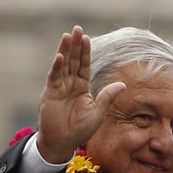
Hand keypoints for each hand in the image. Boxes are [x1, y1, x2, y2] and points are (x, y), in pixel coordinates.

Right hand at [36, 26, 125, 162]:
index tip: (86, 37)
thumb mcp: (98, 112)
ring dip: (65, 51)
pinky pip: (54, 77)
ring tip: (68, 36)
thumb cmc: (80, 130)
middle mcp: (70, 84)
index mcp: (82, 87)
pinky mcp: (50, 94)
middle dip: (75, 45)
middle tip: (77, 29)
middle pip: (73, 61)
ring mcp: (59, 87)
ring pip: (63, 65)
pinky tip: (60, 56)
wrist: (63, 142)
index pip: (84, 65)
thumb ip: (107, 97)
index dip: (85, 52)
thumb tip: (122, 84)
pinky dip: (57, 67)